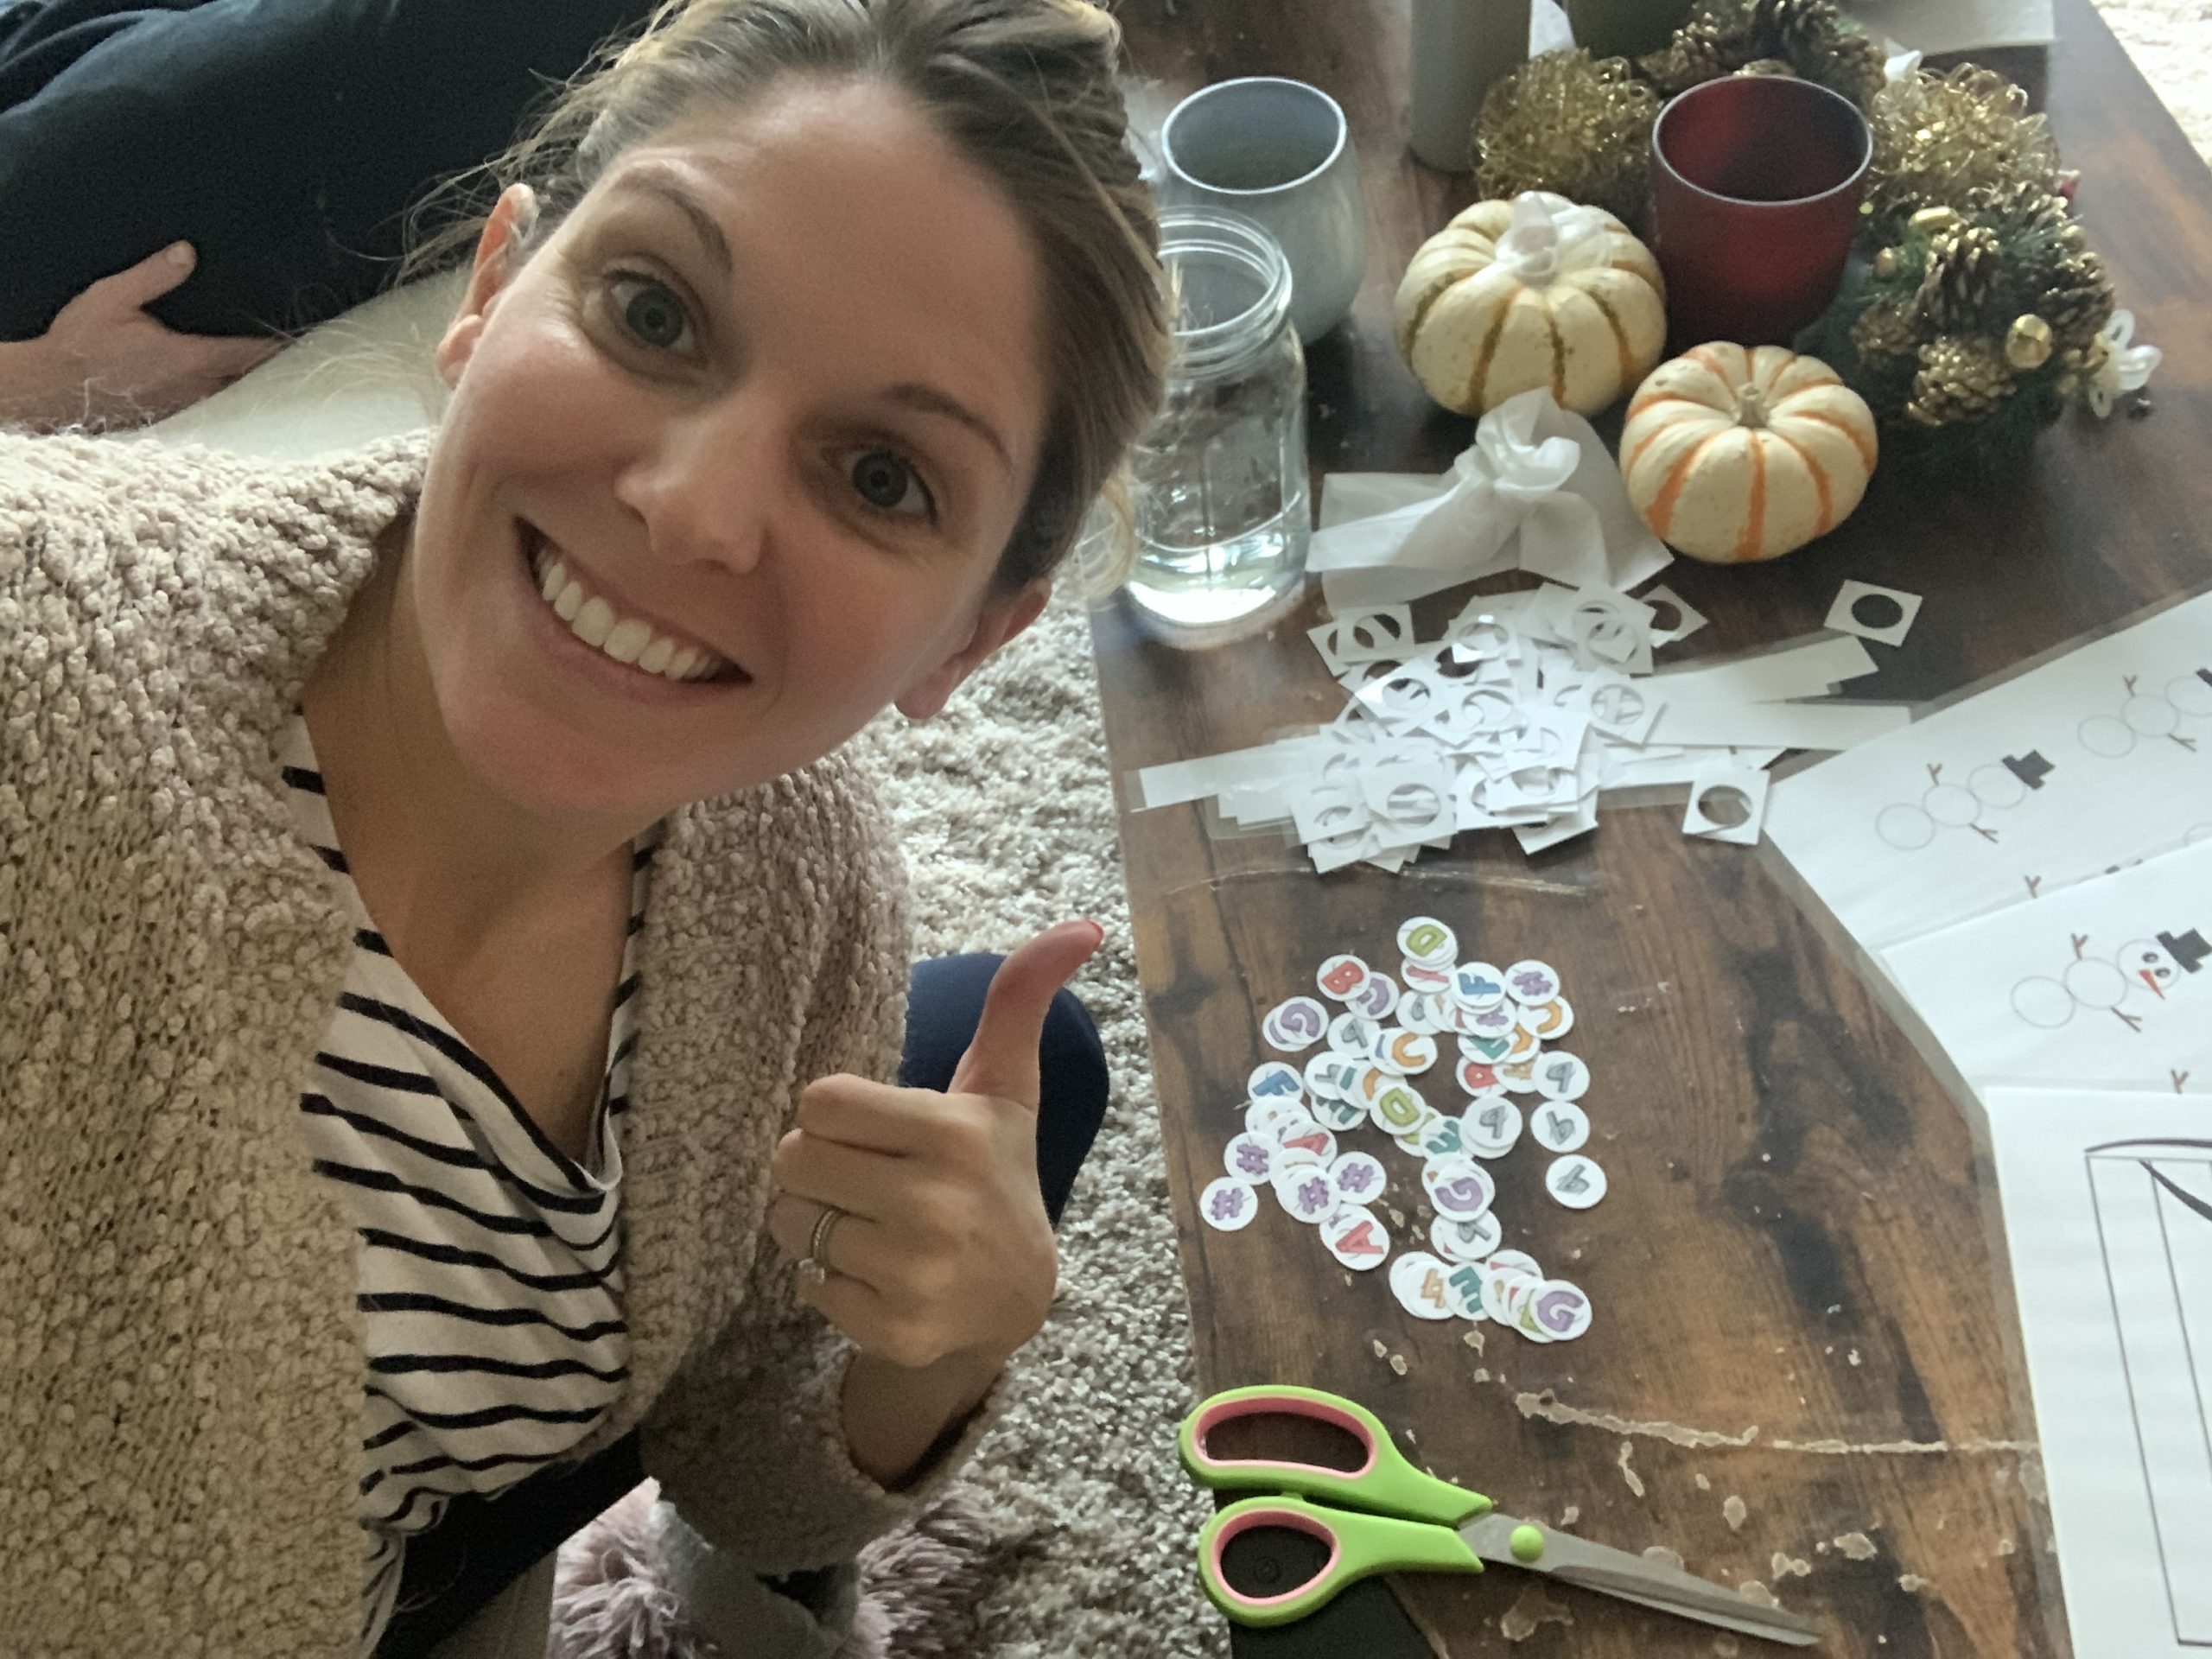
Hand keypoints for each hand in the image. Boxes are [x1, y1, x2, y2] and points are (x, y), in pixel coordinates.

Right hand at [0, 242, 284, 431]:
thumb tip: (187, 251)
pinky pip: (211, 404)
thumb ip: (154, 276)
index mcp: (190, 359)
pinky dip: (226, 393)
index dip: (280, 346)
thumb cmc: (80, 344)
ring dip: (250, 381)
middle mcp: (197, 389)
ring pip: (233, 395)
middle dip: (272, 366)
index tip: (308, 337)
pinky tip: (230, 381)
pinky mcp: (173, 416)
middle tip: (296, 349)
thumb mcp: (113, 298)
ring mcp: (186, 407)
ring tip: (272, 365)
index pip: (251, 354)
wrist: (51, 389)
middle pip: (251, 379)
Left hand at [768, 919, 1103, 1372]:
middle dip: (818, 1166)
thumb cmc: (992, 1171)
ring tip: (870, 1225)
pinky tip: (877, 1273)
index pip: (818, 1102)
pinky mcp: (893, 1329)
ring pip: (790, 1222)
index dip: (837, 1114)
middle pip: (792, 1159)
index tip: (876, 1131)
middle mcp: (935, 1206)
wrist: (1013, 1299)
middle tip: (867, 1178)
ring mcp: (915, 1275)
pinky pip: (805, 1284)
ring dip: (816, 1222)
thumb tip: (1081, 925)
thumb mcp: (1003, 1086)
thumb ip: (1019, 999)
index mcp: (954, 1135)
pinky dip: (828, 1280)